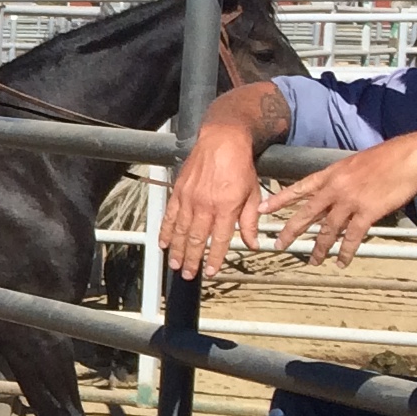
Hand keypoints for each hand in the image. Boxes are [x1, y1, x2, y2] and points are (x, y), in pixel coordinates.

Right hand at [160, 122, 269, 281]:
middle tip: (188, 274)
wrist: (222, 141)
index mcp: (227, 207)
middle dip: (191, 260)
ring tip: (175, 264)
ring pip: (180, 230)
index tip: (211, 272)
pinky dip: (165, 231)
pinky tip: (163, 243)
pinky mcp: (179, 192)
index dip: (214, 258)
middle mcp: (206, 205)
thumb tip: (253, 243)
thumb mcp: (253, 194)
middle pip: (195, 239)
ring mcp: (189, 199)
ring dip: (176, 250)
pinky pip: (170, 215)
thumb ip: (251, 221)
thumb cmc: (239, 166)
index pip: (219, 240)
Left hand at [253, 134, 416, 268]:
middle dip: (290, 231)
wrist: (409, 158)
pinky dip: (345, 251)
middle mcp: (335, 189)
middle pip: (306, 214)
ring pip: (328, 230)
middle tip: (279, 245)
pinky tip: (341, 262)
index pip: (298, 189)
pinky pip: (352, 237)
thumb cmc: (386, 157)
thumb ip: (339, 178)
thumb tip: (332, 192)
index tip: (261, 210)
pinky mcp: (367, 212)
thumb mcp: (353, 163)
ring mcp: (350, 201)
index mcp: (330, 174)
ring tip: (312, 261)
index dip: (278, 200)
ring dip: (319, 248)